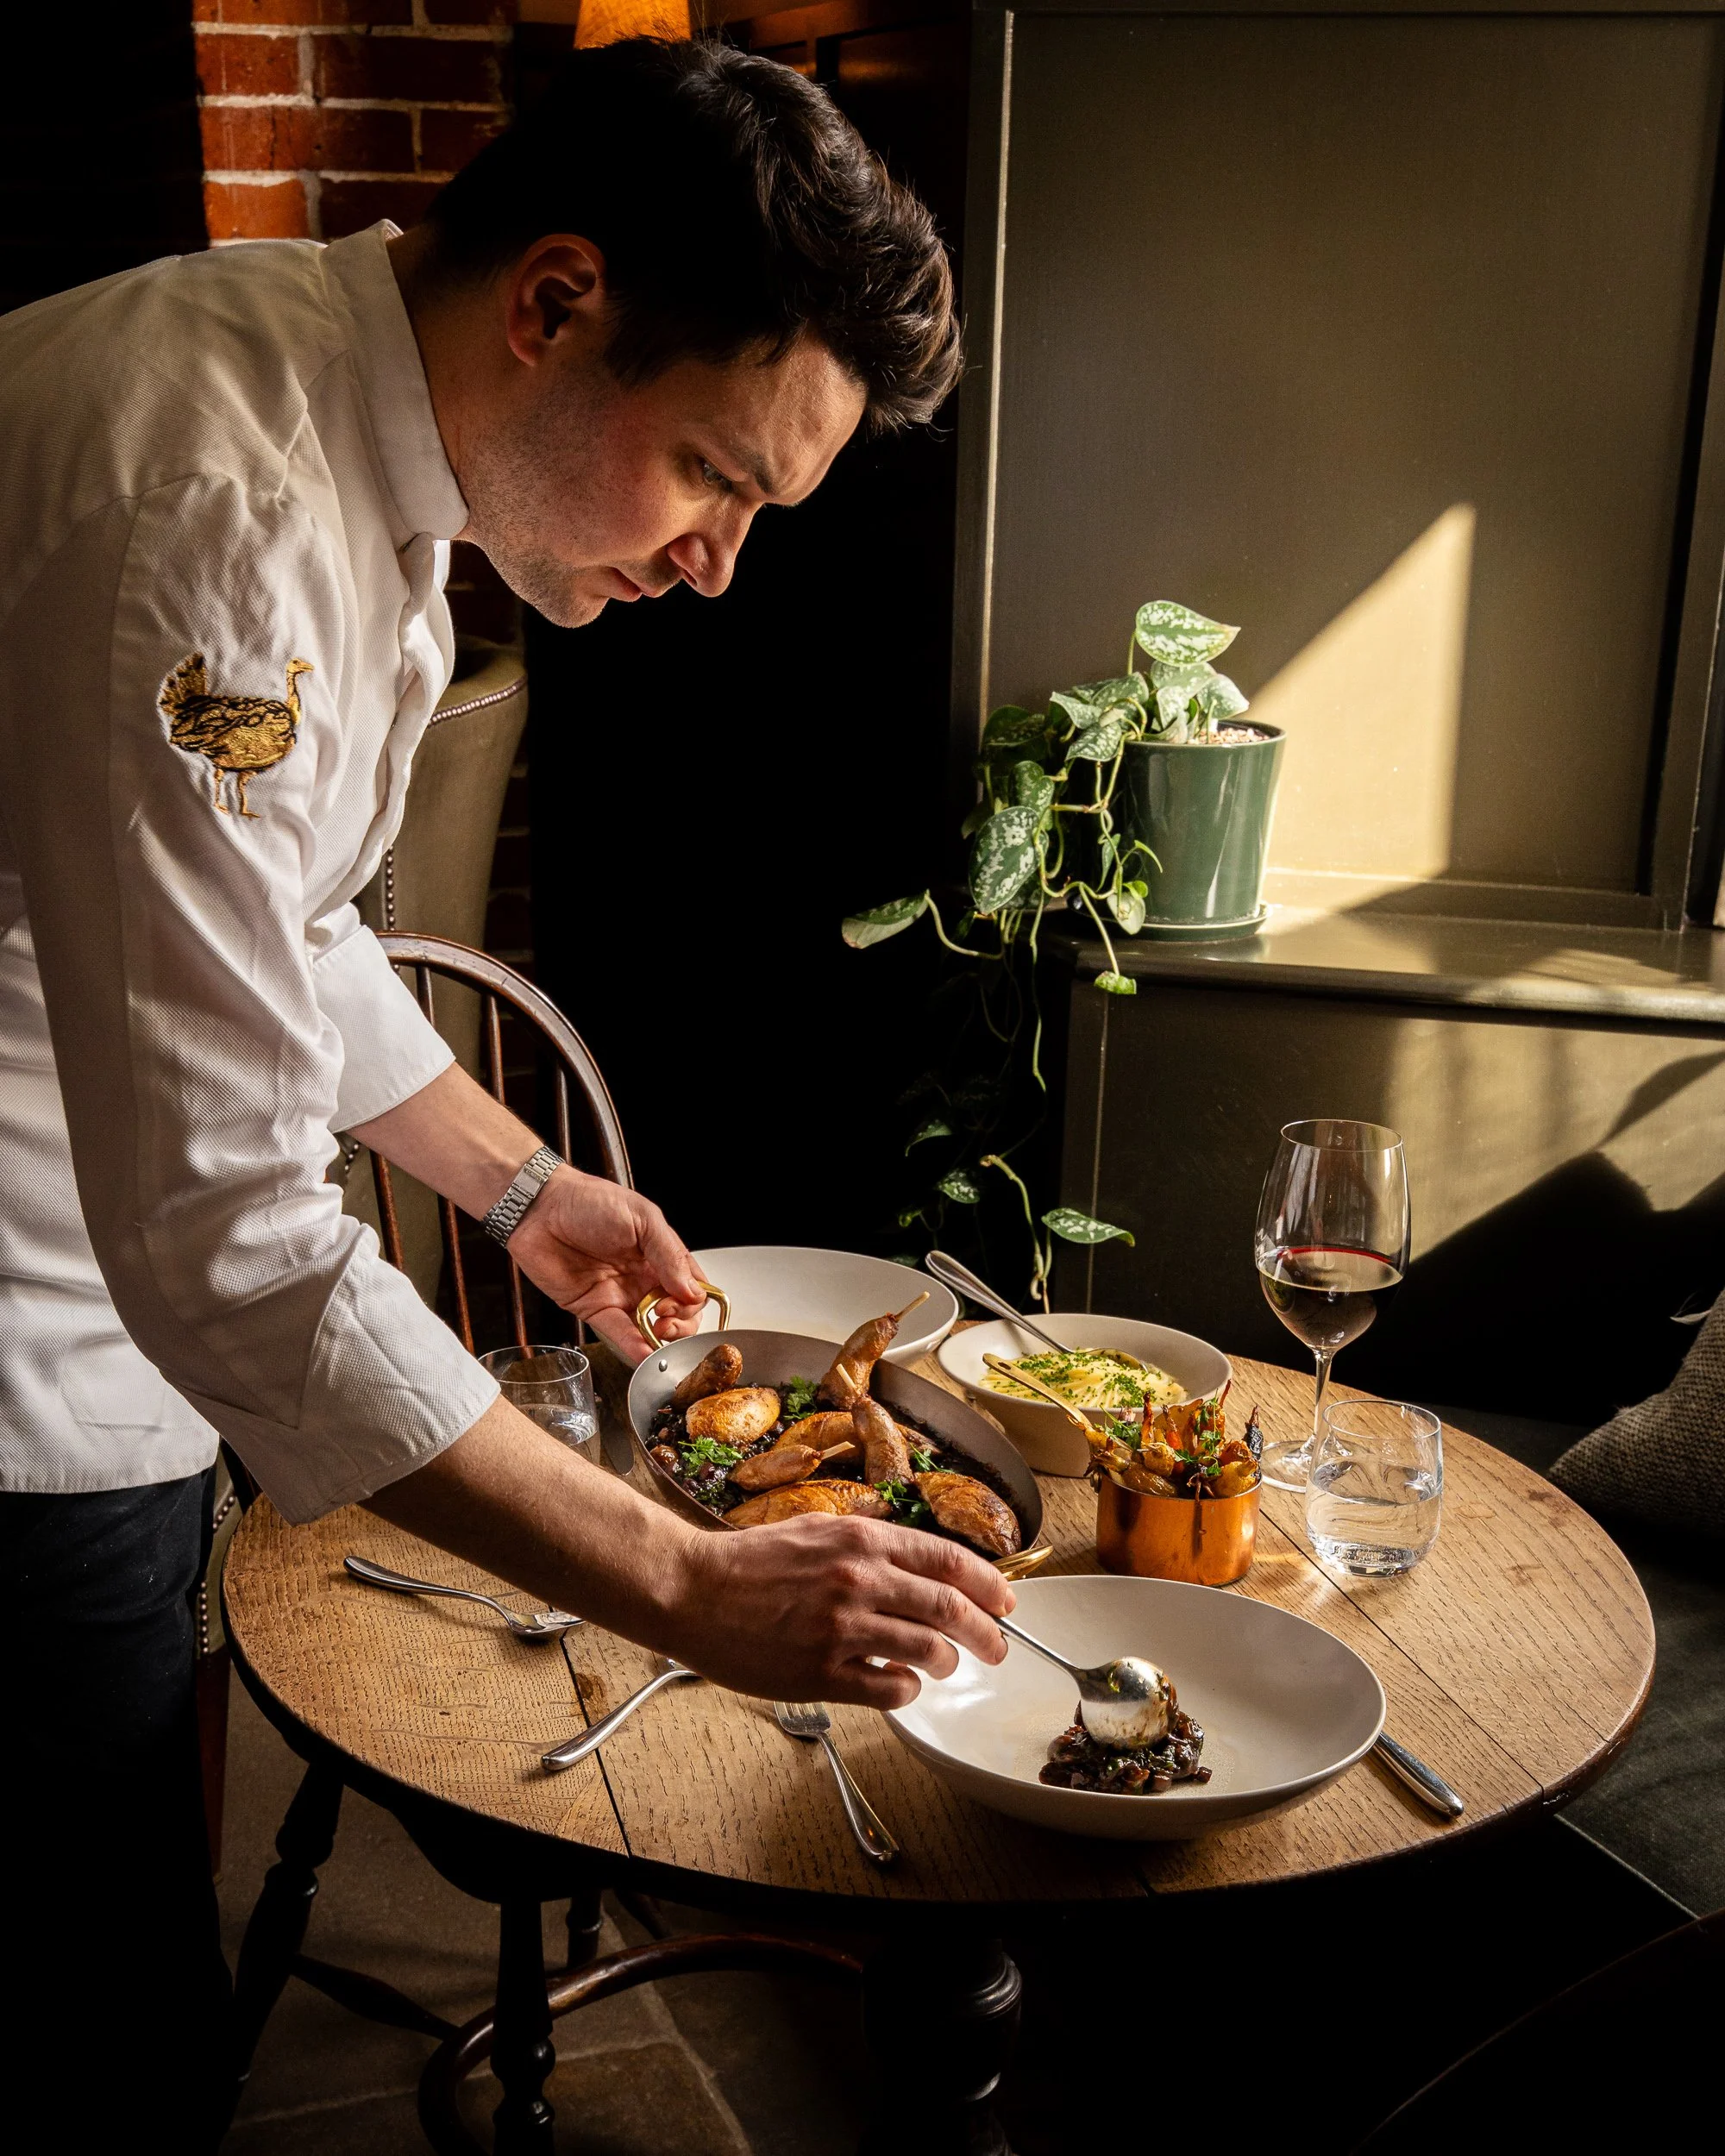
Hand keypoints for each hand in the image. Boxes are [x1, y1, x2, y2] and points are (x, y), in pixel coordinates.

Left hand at [507, 1167, 704, 1361]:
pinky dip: (635, 1348)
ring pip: (652, 1329)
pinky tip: (646, 1355)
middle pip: (679, 1313)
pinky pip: (620, 1334)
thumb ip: (670, 1254)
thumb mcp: (642, 1218)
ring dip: (662, 1339)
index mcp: (661, 1254)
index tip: (684, 1299)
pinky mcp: (596, 1309)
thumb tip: (692, 1291)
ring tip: (659, 1334)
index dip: (694, 1298)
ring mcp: (621, 1296)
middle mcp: (645, 1278)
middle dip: (682, 1322)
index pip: (693, 1286)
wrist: (541, 1209)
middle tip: (667, 1317)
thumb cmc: (590, 1201)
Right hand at [665, 1514, 1013, 1708]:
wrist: (690, 1589)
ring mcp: (842, 1627)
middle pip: (951, 1607)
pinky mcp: (821, 1671)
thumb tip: (910, 1563)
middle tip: (996, 1648)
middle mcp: (860, 1579)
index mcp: (861, 1540)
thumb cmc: (746, 1563)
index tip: (1005, 1603)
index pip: (948, 1561)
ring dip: (947, 1662)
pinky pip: (889, 1688)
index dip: (989, 1584)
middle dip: (986, 1633)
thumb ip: (866, 1544)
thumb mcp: (815, 1529)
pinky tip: (903, 1684)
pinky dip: (908, 1689)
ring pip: (928, 1649)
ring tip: (946, 1666)